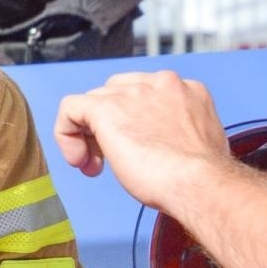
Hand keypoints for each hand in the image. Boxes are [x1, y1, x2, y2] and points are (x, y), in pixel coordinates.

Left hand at [53, 71, 235, 215]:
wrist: (200, 183)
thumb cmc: (201, 178)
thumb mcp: (191, 145)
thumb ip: (171, 132)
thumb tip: (153, 144)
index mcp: (185, 91)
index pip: (142, 95)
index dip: (129, 123)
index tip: (130, 152)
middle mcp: (160, 83)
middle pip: (114, 94)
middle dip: (105, 128)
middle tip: (105, 160)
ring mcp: (132, 93)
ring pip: (91, 102)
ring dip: (87, 136)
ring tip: (93, 165)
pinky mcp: (106, 107)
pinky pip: (69, 109)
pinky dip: (66, 133)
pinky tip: (77, 159)